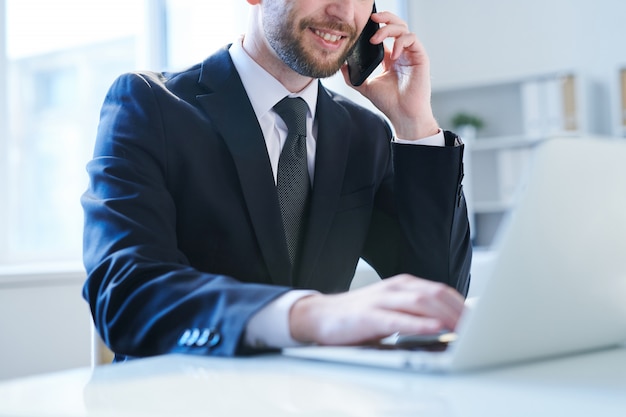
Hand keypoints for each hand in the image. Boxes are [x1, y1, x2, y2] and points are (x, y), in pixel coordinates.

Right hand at [289, 274, 464, 344]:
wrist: (321, 315)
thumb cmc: (358, 316)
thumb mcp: (392, 310)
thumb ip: (417, 314)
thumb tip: (449, 326)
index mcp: (403, 285)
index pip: (441, 290)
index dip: (463, 304)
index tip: (481, 320)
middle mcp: (395, 288)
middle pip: (436, 293)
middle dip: (460, 310)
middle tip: (479, 327)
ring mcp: (381, 300)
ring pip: (421, 302)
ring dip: (446, 316)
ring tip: (464, 328)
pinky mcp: (368, 317)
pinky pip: (398, 319)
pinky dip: (420, 324)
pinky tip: (434, 328)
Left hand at [341, 11, 438, 139]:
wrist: (403, 115)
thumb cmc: (389, 103)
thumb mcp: (365, 86)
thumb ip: (352, 75)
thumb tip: (340, 64)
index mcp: (389, 57)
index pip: (385, 33)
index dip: (376, 26)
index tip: (363, 24)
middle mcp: (401, 53)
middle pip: (396, 25)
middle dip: (385, 17)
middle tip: (371, 18)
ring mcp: (411, 54)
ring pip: (404, 28)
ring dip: (389, 29)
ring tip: (375, 40)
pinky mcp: (420, 57)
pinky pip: (412, 39)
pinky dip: (401, 42)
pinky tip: (392, 54)